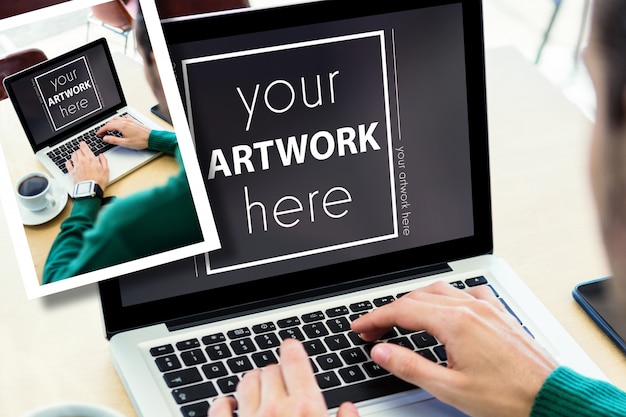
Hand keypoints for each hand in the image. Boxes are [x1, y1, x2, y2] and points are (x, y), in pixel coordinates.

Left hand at [66, 141, 108, 190]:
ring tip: (77, 156)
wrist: (91, 190)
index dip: (83, 144)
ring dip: (75, 155)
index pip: (84, 147)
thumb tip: (101, 155)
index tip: (82, 144)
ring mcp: (76, 166)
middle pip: (78, 151)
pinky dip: (68, 162)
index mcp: (91, 159)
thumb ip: (103, 160)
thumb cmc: (99, 181)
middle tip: (82, 152)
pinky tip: (70, 162)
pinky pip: (68, 164)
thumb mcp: (106, 170)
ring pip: (73, 156)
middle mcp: (82, 161)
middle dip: (80, 150)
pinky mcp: (72, 172)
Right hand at [96, 115, 150, 149]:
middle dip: (105, 126)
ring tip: (108, 128)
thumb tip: (105, 138)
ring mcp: (129, 120)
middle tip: (102, 132)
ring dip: (111, 122)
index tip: (98, 133)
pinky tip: (119, 123)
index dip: (101, 130)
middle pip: (111, 121)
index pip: (108, 126)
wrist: (152, 138)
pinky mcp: (133, 121)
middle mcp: (125, 121)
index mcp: (122, 126)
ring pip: (116, 118)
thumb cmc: (141, 141)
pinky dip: (118, 120)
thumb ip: (114, 140)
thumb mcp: (125, 143)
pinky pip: (123, 118)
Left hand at [209, 339, 359, 416]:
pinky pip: (219, 408)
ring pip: (245, 382)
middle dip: (277, 371)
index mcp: (306, 408)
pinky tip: (229, 404)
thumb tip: (348, 409)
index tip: (290, 346)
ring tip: (259, 387)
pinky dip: (223, 402)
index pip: (295, 361)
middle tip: (281, 379)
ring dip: (252, 381)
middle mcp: (276, 410)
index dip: (292, 349)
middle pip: (271, 370)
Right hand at [351, 281, 556, 416]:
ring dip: (415, 300)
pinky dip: (448, 295)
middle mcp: (470, 308)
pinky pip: (468, 292)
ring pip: (440, 289)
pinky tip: (447, 306)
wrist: (551, 397)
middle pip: (416, 297)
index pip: (402, 311)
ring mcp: (486, 307)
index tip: (360, 327)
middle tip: (373, 328)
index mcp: (455, 323)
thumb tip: (381, 351)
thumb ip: (410, 367)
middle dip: (390, 310)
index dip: (375, 317)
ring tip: (401, 317)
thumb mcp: (450, 389)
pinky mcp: (499, 313)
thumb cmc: (508, 397)